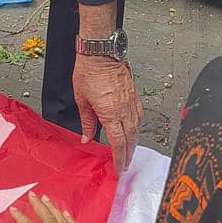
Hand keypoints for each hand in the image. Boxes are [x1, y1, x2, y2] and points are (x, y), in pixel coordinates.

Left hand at [71, 54, 139, 171]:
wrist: (101, 53)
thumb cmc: (89, 72)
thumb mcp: (82, 100)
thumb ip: (87, 122)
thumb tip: (87, 138)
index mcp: (110, 113)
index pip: (118, 143)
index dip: (119, 159)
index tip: (118, 169)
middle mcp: (124, 110)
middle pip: (130, 140)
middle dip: (128, 156)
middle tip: (124, 167)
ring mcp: (131, 103)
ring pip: (137, 130)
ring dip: (134, 144)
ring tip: (129, 154)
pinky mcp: (135, 96)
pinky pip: (139, 117)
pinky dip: (137, 129)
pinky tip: (134, 133)